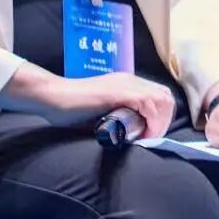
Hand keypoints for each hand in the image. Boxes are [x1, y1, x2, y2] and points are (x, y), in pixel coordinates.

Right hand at [47, 71, 178, 139]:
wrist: (52, 97)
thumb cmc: (70, 110)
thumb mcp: (101, 114)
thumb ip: (116, 119)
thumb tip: (129, 137)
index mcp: (127, 83)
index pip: (159, 96)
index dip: (161, 117)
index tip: (149, 135)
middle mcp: (130, 80)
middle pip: (165, 97)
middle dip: (164, 121)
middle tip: (150, 138)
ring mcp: (126, 83)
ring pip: (161, 99)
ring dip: (159, 122)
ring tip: (146, 138)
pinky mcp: (120, 92)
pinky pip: (148, 103)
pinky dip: (151, 121)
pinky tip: (142, 134)